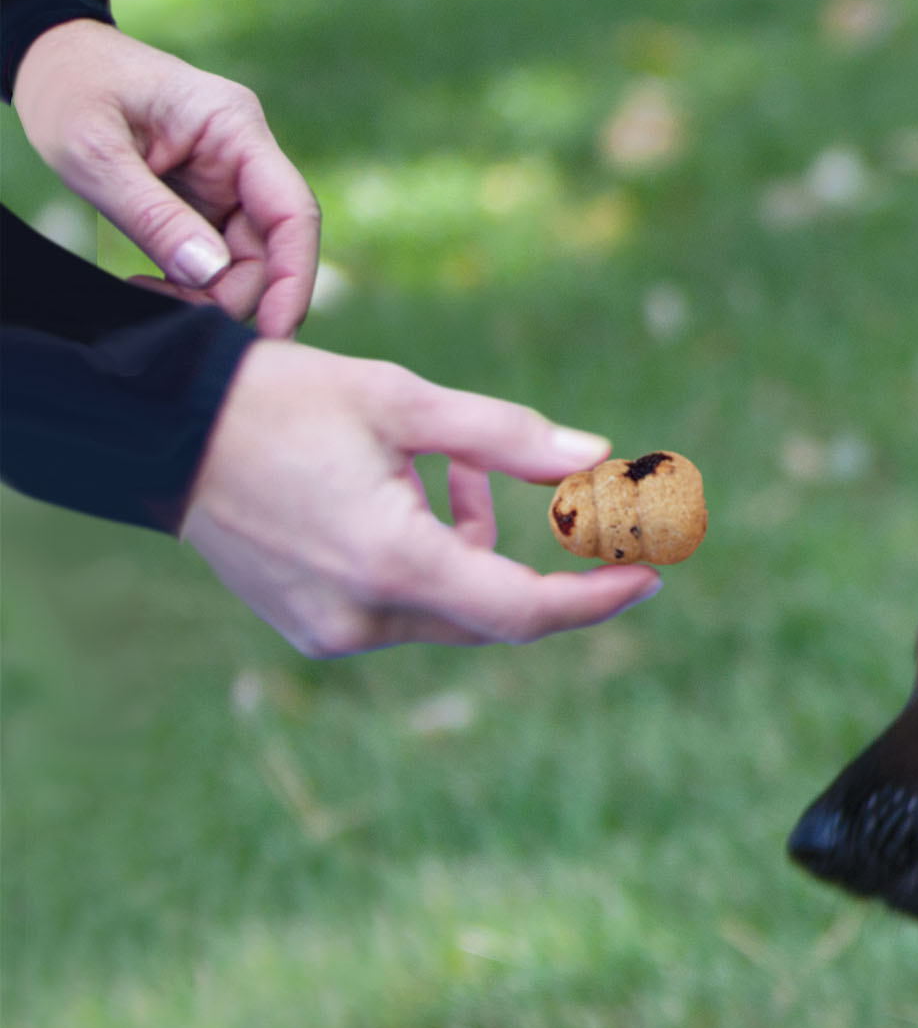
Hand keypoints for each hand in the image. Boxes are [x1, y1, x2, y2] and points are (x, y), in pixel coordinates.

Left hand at [13, 17, 321, 335]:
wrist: (48, 58)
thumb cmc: (68, 87)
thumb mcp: (93, 152)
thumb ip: (151, 214)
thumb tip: (210, 276)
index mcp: (234, 127)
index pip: (292, 212)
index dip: (294, 277)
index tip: (275, 331)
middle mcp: (244, 155)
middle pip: (270, 245)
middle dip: (233, 292)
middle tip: (176, 320)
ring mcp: (228, 178)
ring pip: (245, 256)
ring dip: (209, 291)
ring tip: (149, 295)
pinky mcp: (207, 197)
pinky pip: (218, 251)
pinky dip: (193, 279)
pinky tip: (154, 284)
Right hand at [182, 340, 661, 654]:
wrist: (155, 428)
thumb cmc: (277, 400)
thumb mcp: (400, 401)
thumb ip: (506, 436)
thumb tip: (599, 458)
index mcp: (391, 563)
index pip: (525, 610)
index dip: (596, 598)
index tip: (651, 575)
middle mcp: (362, 614)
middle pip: (493, 612)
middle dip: (545, 564)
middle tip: (595, 517)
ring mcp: (331, 627)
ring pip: (448, 604)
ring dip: (479, 545)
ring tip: (469, 467)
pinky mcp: (310, 623)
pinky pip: (403, 604)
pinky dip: (432, 555)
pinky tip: (428, 490)